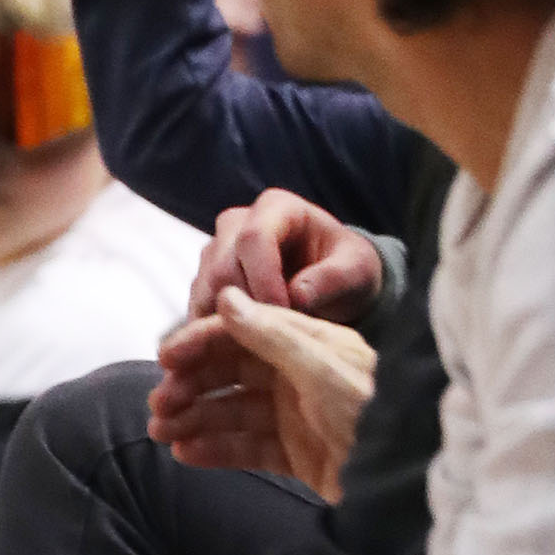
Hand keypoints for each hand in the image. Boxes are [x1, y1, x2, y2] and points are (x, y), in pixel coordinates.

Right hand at [151, 289, 379, 499]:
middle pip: (230, 374)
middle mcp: (297, 376)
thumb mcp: (323, 366)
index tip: (165, 357)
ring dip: (194, 419)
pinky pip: (245, 449)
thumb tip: (226, 298)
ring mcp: (294, 416)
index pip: (242, 333)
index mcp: (308, 344)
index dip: (201, 342)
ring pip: (231, 413)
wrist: (410, 471)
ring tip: (162, 432)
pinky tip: (187, 453)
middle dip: (191, 386)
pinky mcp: (295, 455)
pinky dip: (215, 450)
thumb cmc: (376, 407)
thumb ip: (272, 334)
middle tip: (158, 404)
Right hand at [184, 190, 381, 330]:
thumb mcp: (356, 271)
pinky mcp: (204, 282)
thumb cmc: (346, 269)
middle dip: (246, 306)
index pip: (254, 238)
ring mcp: (215, 252)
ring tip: (261, 343)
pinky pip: (198, 310)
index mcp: (277, 208)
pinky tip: (242, 346)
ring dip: (228, 323)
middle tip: (273, 336)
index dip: (264, 279)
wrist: (332, 283)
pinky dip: (216, 332)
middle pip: (222, 267)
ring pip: (205, 291)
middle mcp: (237, 224)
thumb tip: (298, 293)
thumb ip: (333, 278)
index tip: (282, 312)